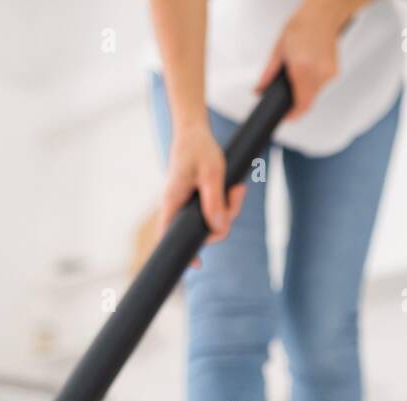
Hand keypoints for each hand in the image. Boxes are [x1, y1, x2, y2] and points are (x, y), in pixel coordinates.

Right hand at [159, 121, 246, 265]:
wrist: (194, 131)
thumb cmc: (199, 148)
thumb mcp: (211, 173)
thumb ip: (215, 202)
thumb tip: (219, 228)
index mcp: (172, 201)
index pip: (169, 236)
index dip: (182, 252)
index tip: (196, 264)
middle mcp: (176, 206)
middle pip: (201, 230)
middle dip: (224, 219)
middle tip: (237, 193)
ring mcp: (186, 204)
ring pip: (211, 220)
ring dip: (229, 208)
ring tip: (237, 186)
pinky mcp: (195, 200)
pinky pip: (213, 210)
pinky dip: (226, 203)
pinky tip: (234, 190)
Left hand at [255, 2, 344, 118]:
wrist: (323, 15)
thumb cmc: (302, 26)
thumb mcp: (279, 49)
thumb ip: (268, 74)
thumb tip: (260, 89)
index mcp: (302, 68)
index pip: (300, 104)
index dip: (293, 115)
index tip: (286, 117)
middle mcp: (318, 73)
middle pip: (308, 103)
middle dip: (296, 104)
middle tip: (288, 99)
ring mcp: (328, 74)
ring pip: (315, 95)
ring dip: (305, 92)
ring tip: (298, 75)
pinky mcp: (334, 72)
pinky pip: (321, 87)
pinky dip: (312, 83)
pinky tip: (308, 69)